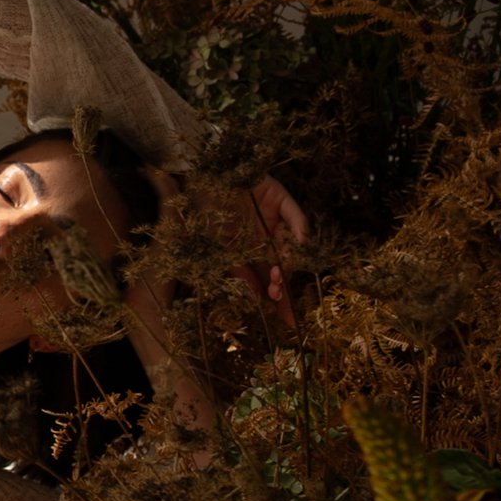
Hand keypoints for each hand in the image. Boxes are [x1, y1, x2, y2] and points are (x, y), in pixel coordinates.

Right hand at [144, 166, 309, 330]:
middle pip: (285, 266)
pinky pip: (297, 218)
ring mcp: (275, 219)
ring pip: (294, 246)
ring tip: (279, 276)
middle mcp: (266, 238)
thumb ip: (239, 273)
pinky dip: (300, 233)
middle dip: (284, 285)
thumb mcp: (218, 250)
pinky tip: (297, 247)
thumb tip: (256, 299)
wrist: (201, 177)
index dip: (279, 300)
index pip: (268, 279)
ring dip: (290, 263)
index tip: (287, 324)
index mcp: (250, 252)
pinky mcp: (281, 199)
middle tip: (276, 296)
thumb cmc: (202, 213)